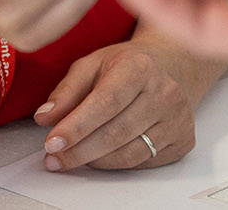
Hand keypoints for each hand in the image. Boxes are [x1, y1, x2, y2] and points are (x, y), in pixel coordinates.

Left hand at [32, 32, 220, 170]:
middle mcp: (164, 92)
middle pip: (116, 133)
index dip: (76, 126)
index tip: (52, 142)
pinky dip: (116, 163)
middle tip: (54, 158)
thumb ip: (66, 91)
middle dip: (79, 150)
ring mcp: (178, 119)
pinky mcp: (183, 140)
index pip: (104, 103)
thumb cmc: (126, 65)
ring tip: (71, 158)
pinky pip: (144, 162)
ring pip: (130, 154)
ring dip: (94, 161)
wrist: (171, 66)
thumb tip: (45, 117)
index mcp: (139, 67)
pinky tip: (99, 156)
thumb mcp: (91, 64)